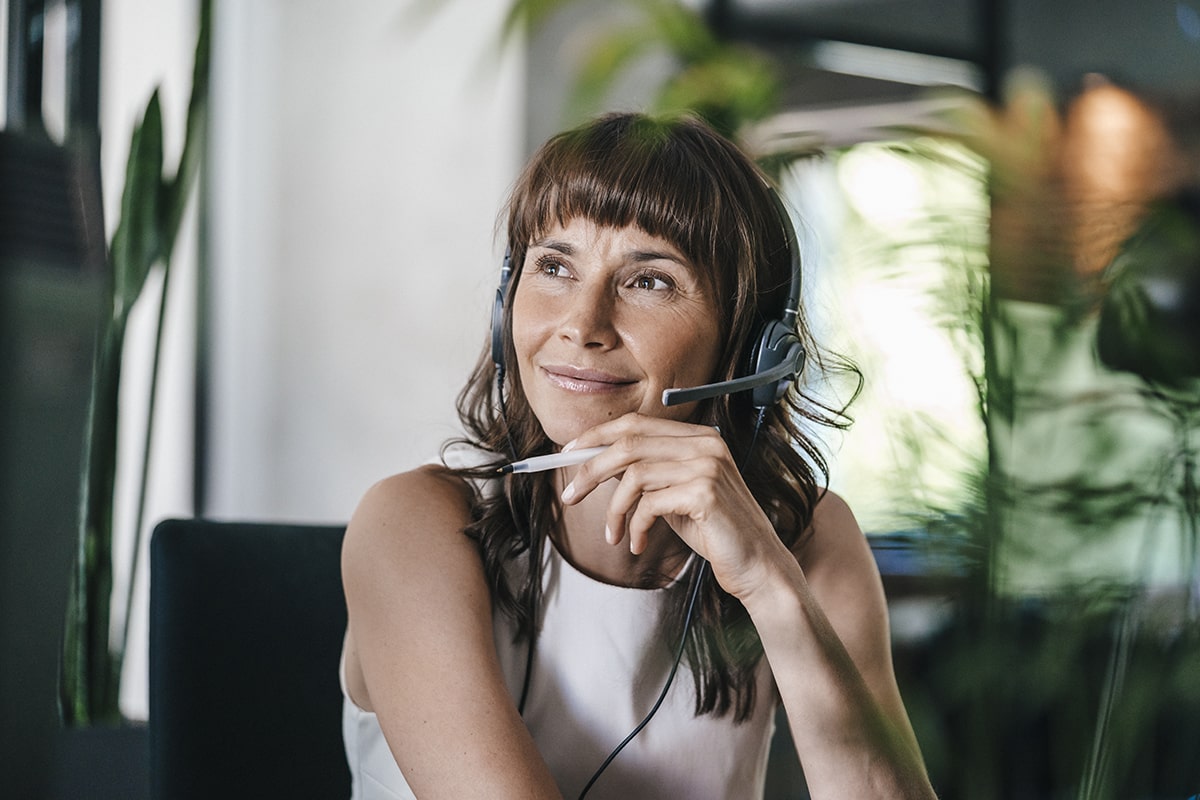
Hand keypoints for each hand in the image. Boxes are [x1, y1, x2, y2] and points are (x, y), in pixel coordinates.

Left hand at [558, 413, 793, 598]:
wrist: (757, 566)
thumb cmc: (714, 532)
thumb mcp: (675, 496)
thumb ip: (647, 474)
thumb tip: (597, 463)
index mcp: (699, 437)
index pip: (636, 423)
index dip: (597, 436)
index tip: (569, 455)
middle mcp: (705, 444)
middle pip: (629, 443)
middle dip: (591, 469)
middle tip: (570, 496)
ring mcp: (707, 466)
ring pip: (634, 476)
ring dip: (614, 510)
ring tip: (613, 535)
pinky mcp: (705, 494)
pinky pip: (649, 505)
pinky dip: (635, 527)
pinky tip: (638, 544)